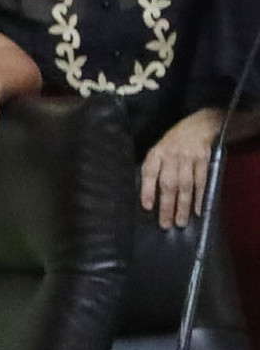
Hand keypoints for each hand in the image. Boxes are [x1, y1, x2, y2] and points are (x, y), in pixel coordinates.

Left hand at [140, 108, 222, 228]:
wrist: (198, 126)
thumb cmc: (173, 143)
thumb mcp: (158, 150)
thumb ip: (153, 169)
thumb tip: (146, 195)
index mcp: (156, 154)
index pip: (149, 173)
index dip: (148, 190)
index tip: (147, 207)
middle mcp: (171, 156)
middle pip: (168, 184)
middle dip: (166, 206)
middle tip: (165, 224)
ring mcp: (188, 158)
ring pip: (185, 185)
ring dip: (183, 206)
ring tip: (180, 221)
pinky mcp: (203, 160)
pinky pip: (201, 181)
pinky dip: (200, 197)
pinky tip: (198, 210)